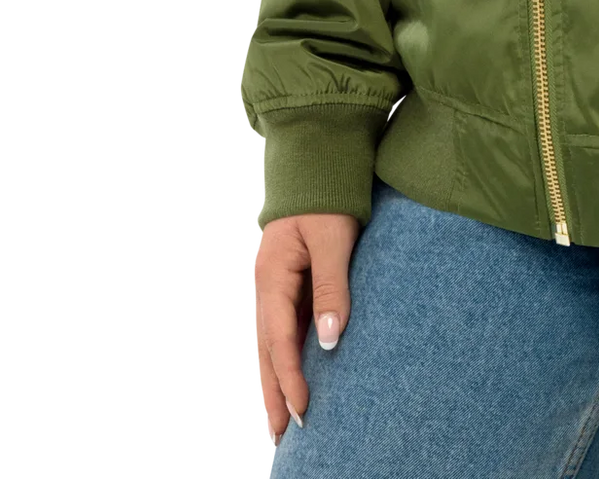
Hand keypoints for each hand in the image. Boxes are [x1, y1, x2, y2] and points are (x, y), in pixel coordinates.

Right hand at [251, 211, 358, 447]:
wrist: (316, 161)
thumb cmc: (327, 196)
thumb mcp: (335, 238)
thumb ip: (333, 286)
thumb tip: (330, 339)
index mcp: (271, 274)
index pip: (278, 338)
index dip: (289, 377)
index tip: (303, 410)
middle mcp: (264, 284)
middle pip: (264, 349)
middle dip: (271, 393)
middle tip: (280, 436)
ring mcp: (270, 284)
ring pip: (268, 342)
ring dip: (274, 381)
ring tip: (281, 421)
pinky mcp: (283, 282)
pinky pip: (280, 328)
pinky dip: (282, 357)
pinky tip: (290, 378)